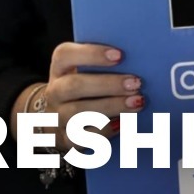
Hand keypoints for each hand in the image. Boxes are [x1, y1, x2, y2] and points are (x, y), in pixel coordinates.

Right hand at [11, 41, 141, 151]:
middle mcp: (54, 92)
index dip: (91, 54)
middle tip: (136, 83)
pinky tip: (124, 123)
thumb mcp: (85, 72)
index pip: (65, 54)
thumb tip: (139, 60)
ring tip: (137, 102)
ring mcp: (56, 117)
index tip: (120, 55)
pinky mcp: (65, 139)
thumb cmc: (84, 88)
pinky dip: (104, 130)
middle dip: (108, 84)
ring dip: (111, 107)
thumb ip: (105, 65)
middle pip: (74, 86)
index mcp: (59, 68)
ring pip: (78, 113)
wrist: (58, 120)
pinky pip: (81, 138)